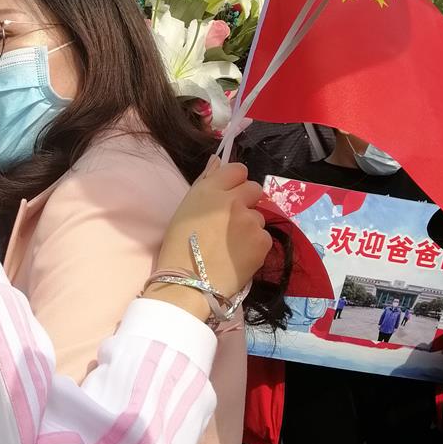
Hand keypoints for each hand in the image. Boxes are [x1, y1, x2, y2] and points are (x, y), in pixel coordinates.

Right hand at [156, 156, 270, 300]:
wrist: (189, 283)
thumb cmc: (178, 247)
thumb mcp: (185, 209)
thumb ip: (205, 183)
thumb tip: (217, 160)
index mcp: (210, 190)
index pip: (238, 169)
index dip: (235, 182)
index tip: (230, 195)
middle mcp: (233, 200)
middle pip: (254, 189)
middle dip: (247, 201)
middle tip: (233, 221)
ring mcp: (250, 220)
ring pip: (258, 216)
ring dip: (249, 226)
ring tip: (232, 245)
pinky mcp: (262, 241)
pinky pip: (264, 237)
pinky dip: (255, 246)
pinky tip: (239, 256)